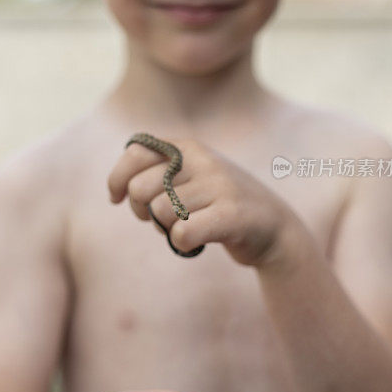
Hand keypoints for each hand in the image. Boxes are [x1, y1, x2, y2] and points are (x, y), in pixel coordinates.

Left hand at [108, 136, 290, 265]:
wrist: (275, 228)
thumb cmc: (220, 206)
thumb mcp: (192, 178)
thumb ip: (158, 173)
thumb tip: (118, 187)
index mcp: (189, 147)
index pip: (135, 153)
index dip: (117, 179)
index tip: (116, 198)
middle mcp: (203, 160)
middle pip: (140, 189)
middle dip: (142, 211)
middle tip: (161, 220)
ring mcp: (219, 185)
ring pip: (160, 213)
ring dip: (166, 230)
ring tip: (187, 228)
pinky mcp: (231, 214)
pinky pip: (182, 233)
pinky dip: (182, 244)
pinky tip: (196, 243)